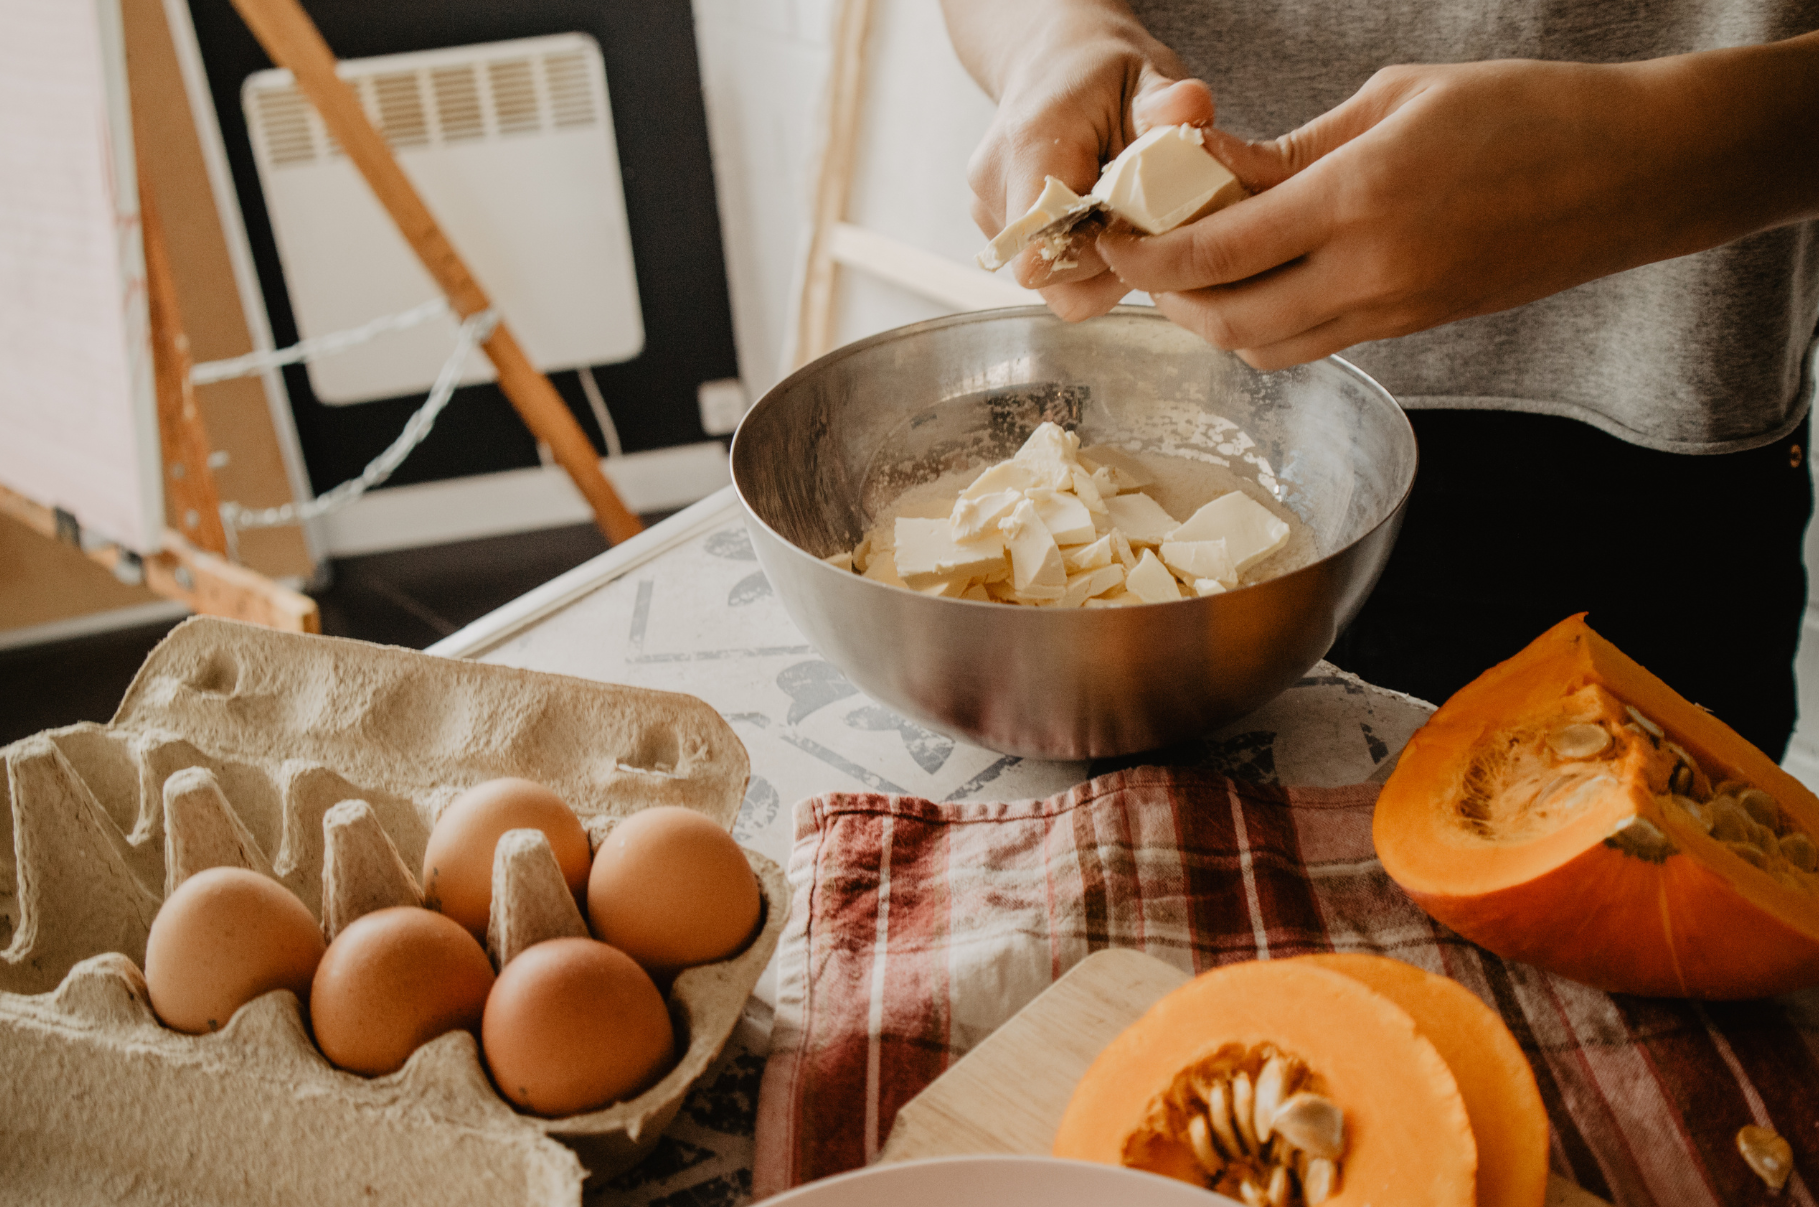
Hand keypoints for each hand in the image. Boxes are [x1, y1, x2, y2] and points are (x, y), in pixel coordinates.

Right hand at [941, 0, 1213, 319]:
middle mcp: (995, 184)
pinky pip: (1044, 268)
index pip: (1044, 249)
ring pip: (1048, 280)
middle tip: (1143, 224)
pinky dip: (1081, 256)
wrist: (1052, 62)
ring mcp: (987, 209)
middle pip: (1048, 274)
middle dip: (1106, 264)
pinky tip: (1101, 217)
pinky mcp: (994, 227)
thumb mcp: (1146, 74)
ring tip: (1122, 217)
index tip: (1138, 225)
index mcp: (1030, 146)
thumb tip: (1191, 107)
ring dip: (1096, 265)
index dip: (1100, 257)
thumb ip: (1167, 101)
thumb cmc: (1102, 71)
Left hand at [1097, 37, 1818, 368]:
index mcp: (1357, 202)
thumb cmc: (1524, 113)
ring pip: (1264, 348)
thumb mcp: (1393, 100)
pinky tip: (1258, 280)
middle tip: (1143, 255)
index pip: (1212, 251)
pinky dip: (1264, 325)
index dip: (1145, 252)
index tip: (1112, 232)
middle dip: (1167, 296)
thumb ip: (1292, 150)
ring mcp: (1392, 313)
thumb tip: (1209, 173)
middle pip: (1224, 321)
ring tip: (1195, 270)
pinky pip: (1311, 345)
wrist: (1633, 175)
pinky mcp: (1410, 330)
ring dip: (1213, 319)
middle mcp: (1369, 274)